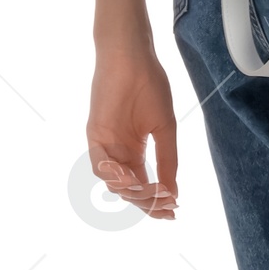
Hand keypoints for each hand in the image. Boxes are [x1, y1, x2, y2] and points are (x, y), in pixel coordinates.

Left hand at [88, 45, 177, 219]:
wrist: (133, 57)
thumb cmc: (150, 85)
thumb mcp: (165, 128)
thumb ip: (167, 160)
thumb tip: (173, 194)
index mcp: (135, 151)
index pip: (143, 185)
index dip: (156, 200)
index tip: (173, 212)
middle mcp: (118, 152)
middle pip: (129, 189)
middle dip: (148, 202)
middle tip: (166, 206)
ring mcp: (105, 144)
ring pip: (113, 182)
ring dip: (133, 192)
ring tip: (153, 192)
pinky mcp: (95, 134)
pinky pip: (99, 165)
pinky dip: (113, 176)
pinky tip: (131, 179)